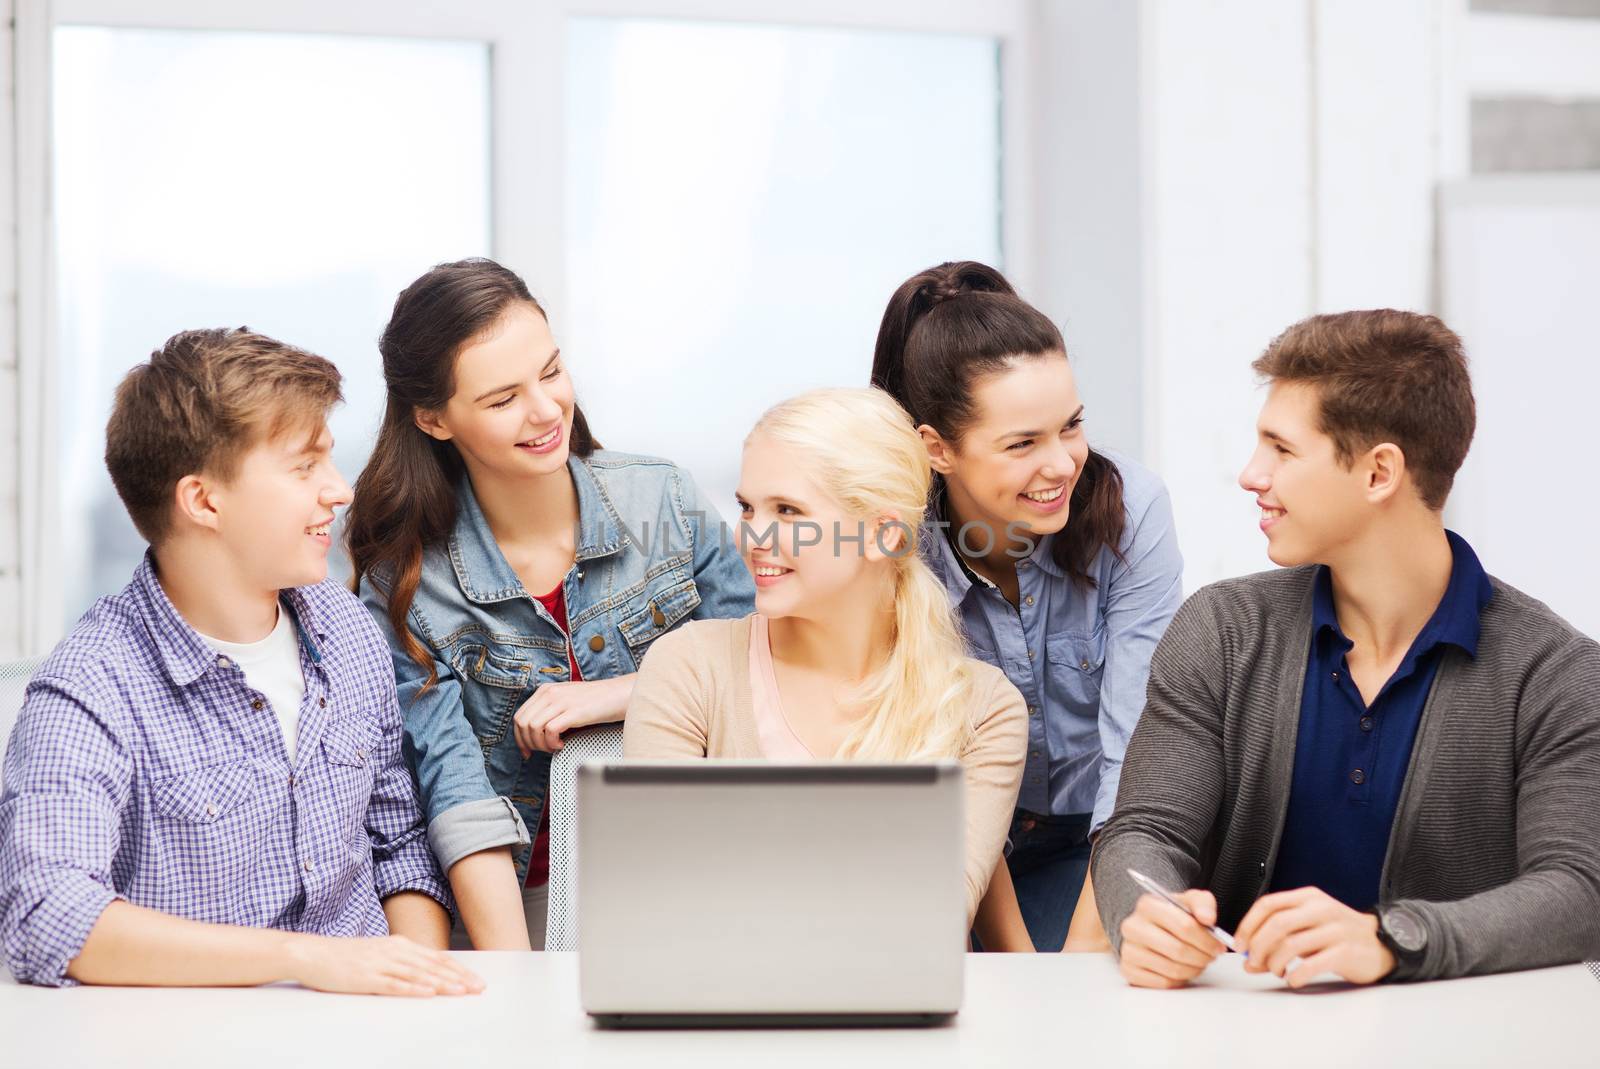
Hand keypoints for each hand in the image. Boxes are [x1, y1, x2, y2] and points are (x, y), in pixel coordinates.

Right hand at [284, 934, 485, 996]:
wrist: (312, 952)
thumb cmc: (346, 956)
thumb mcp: (379, 952)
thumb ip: (402, 960)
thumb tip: (426, 971)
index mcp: (400, 944)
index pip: (437, 957)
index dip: (459, 969)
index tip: (476, 980)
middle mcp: (394, 951)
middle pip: (433, 965)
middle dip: (458, 977)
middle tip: (478, 988)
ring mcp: (380, 964)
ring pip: (418, 974)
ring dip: (442, 984)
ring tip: (461, 991)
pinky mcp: (366, 978)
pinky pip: (393, 984)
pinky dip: (413, 989)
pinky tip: (427, 993)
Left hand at [513, 676, 632, 756]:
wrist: (621, 694)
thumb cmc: (597, 701)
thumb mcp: (567, 700)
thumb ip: (550, 711)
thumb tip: (535, 734)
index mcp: (546, 690)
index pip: (520, 717)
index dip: (520, 738)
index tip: (527, 750)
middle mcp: (550, 693)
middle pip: (523, 723)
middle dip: (528, 743)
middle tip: (541, 751)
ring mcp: (561, 701)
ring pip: (533, 728)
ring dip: (541, 744)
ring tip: (554, 747)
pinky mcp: (574, 712)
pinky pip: (550, 731)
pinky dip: (552, 743)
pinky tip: (562, 745)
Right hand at [1117, 889, 1224, 987]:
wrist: (1152, 929)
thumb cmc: (1174, 916)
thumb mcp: (1189, 901)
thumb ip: (1203, 903)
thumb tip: (1208, 918)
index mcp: (1147, 905)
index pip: (1184, 926)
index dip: (1207, 940)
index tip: (1218, 946)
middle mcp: (1132, 926)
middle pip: (1178, 950)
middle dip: (1202, 957)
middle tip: (1211, 957)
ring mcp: (1128, 949)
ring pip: (1172, 969)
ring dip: (1194, 969)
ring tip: (1199, 962)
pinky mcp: (1129, 970)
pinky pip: (1163, 983)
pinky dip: (1179, 980)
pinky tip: (1183, 969)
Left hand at [1234, 887, 1395, 987]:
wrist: (1380, 945)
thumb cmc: (1337, 935)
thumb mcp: (1307, 928)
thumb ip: (1278, 939)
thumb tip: (1249, 961)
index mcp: (1308, 897)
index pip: (1268, 904)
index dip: (1248, 924)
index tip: (1238, 943)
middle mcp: (1321, 908)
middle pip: (1276, 924)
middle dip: (1258, 946)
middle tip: (1253, 962)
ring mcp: (1335, 929)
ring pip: (1290, 945)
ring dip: (1275, 963)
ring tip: (1276, 972)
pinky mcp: (1346, 952)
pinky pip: (1311, 964)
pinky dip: (1295, 975)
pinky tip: (1294, 979)